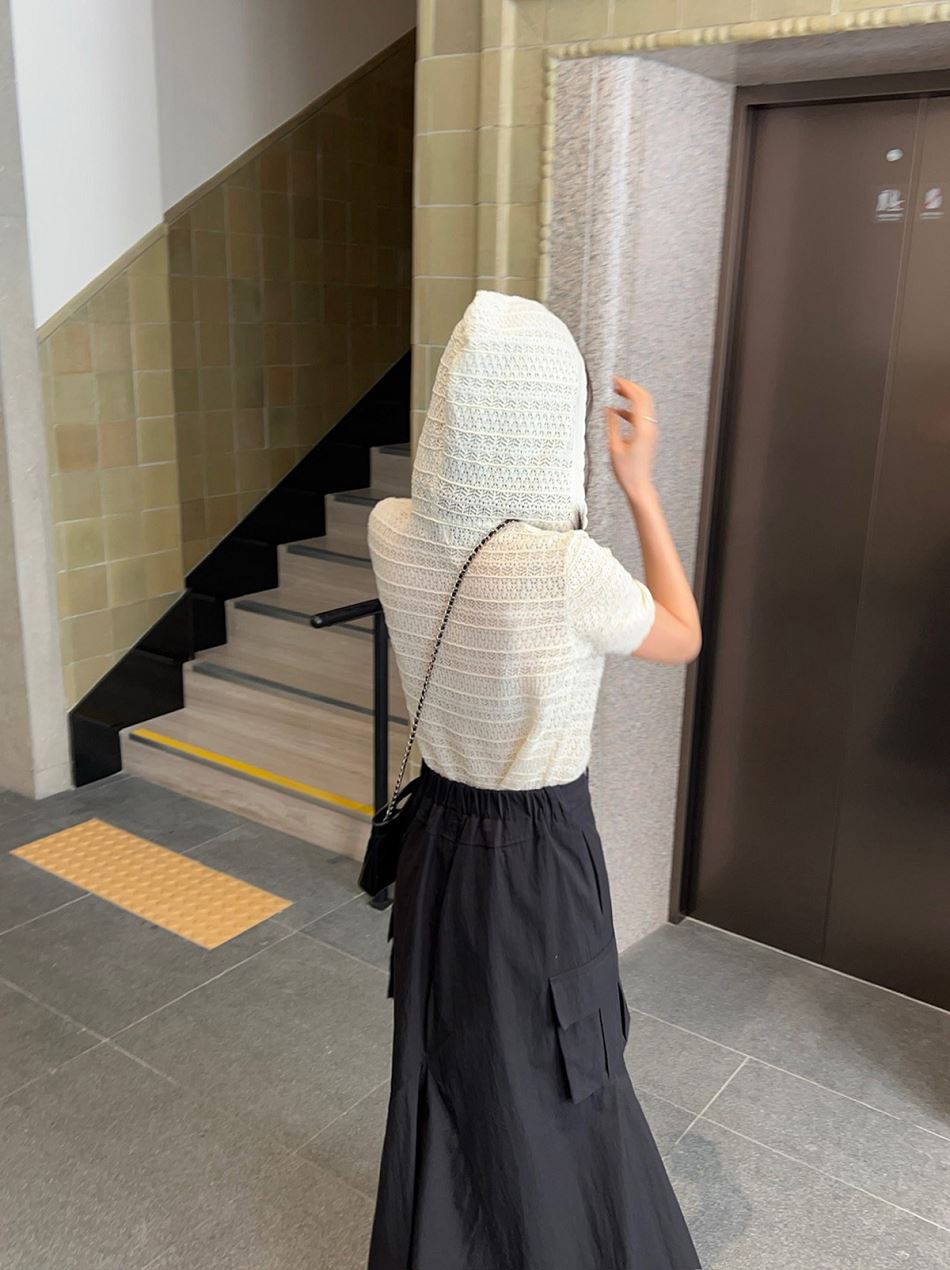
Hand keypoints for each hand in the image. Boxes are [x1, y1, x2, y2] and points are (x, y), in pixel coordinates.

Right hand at [605, 376, 657, 499]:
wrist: (638, 484)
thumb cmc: (627, 471)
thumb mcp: (614, 446)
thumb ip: (611, 424)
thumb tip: (608, 409)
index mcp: (642, 428)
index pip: (637, 398)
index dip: (627, 386)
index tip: (616, 380)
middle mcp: (649, 427)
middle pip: (644, 398)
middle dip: (631, 387)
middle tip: (617, 382)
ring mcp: (650, 431)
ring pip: (644, 405)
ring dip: (631, 397)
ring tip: (618, 392)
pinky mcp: (648, 435)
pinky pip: (641, 415)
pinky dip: (630, 409)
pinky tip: (618, 411)